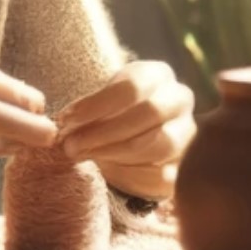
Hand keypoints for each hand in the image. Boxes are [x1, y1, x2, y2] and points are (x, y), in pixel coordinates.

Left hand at [55, 60, 195, 203]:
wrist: (137, 135)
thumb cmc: (114, 112)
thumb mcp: (103, 100)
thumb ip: (88, 109)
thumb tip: (63, 125)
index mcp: (159, 74)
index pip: (132, 87)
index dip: (96, 105)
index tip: (67, 119)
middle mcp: (180, 100)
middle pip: (149, 113)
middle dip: (104, 132)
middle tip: (71, 145)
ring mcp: (188, 133)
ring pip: (159, 144)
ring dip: (115, 153)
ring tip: (84, 156)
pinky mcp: (186, 167)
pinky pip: (163, 174)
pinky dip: (131, 174)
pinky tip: (106, 171)